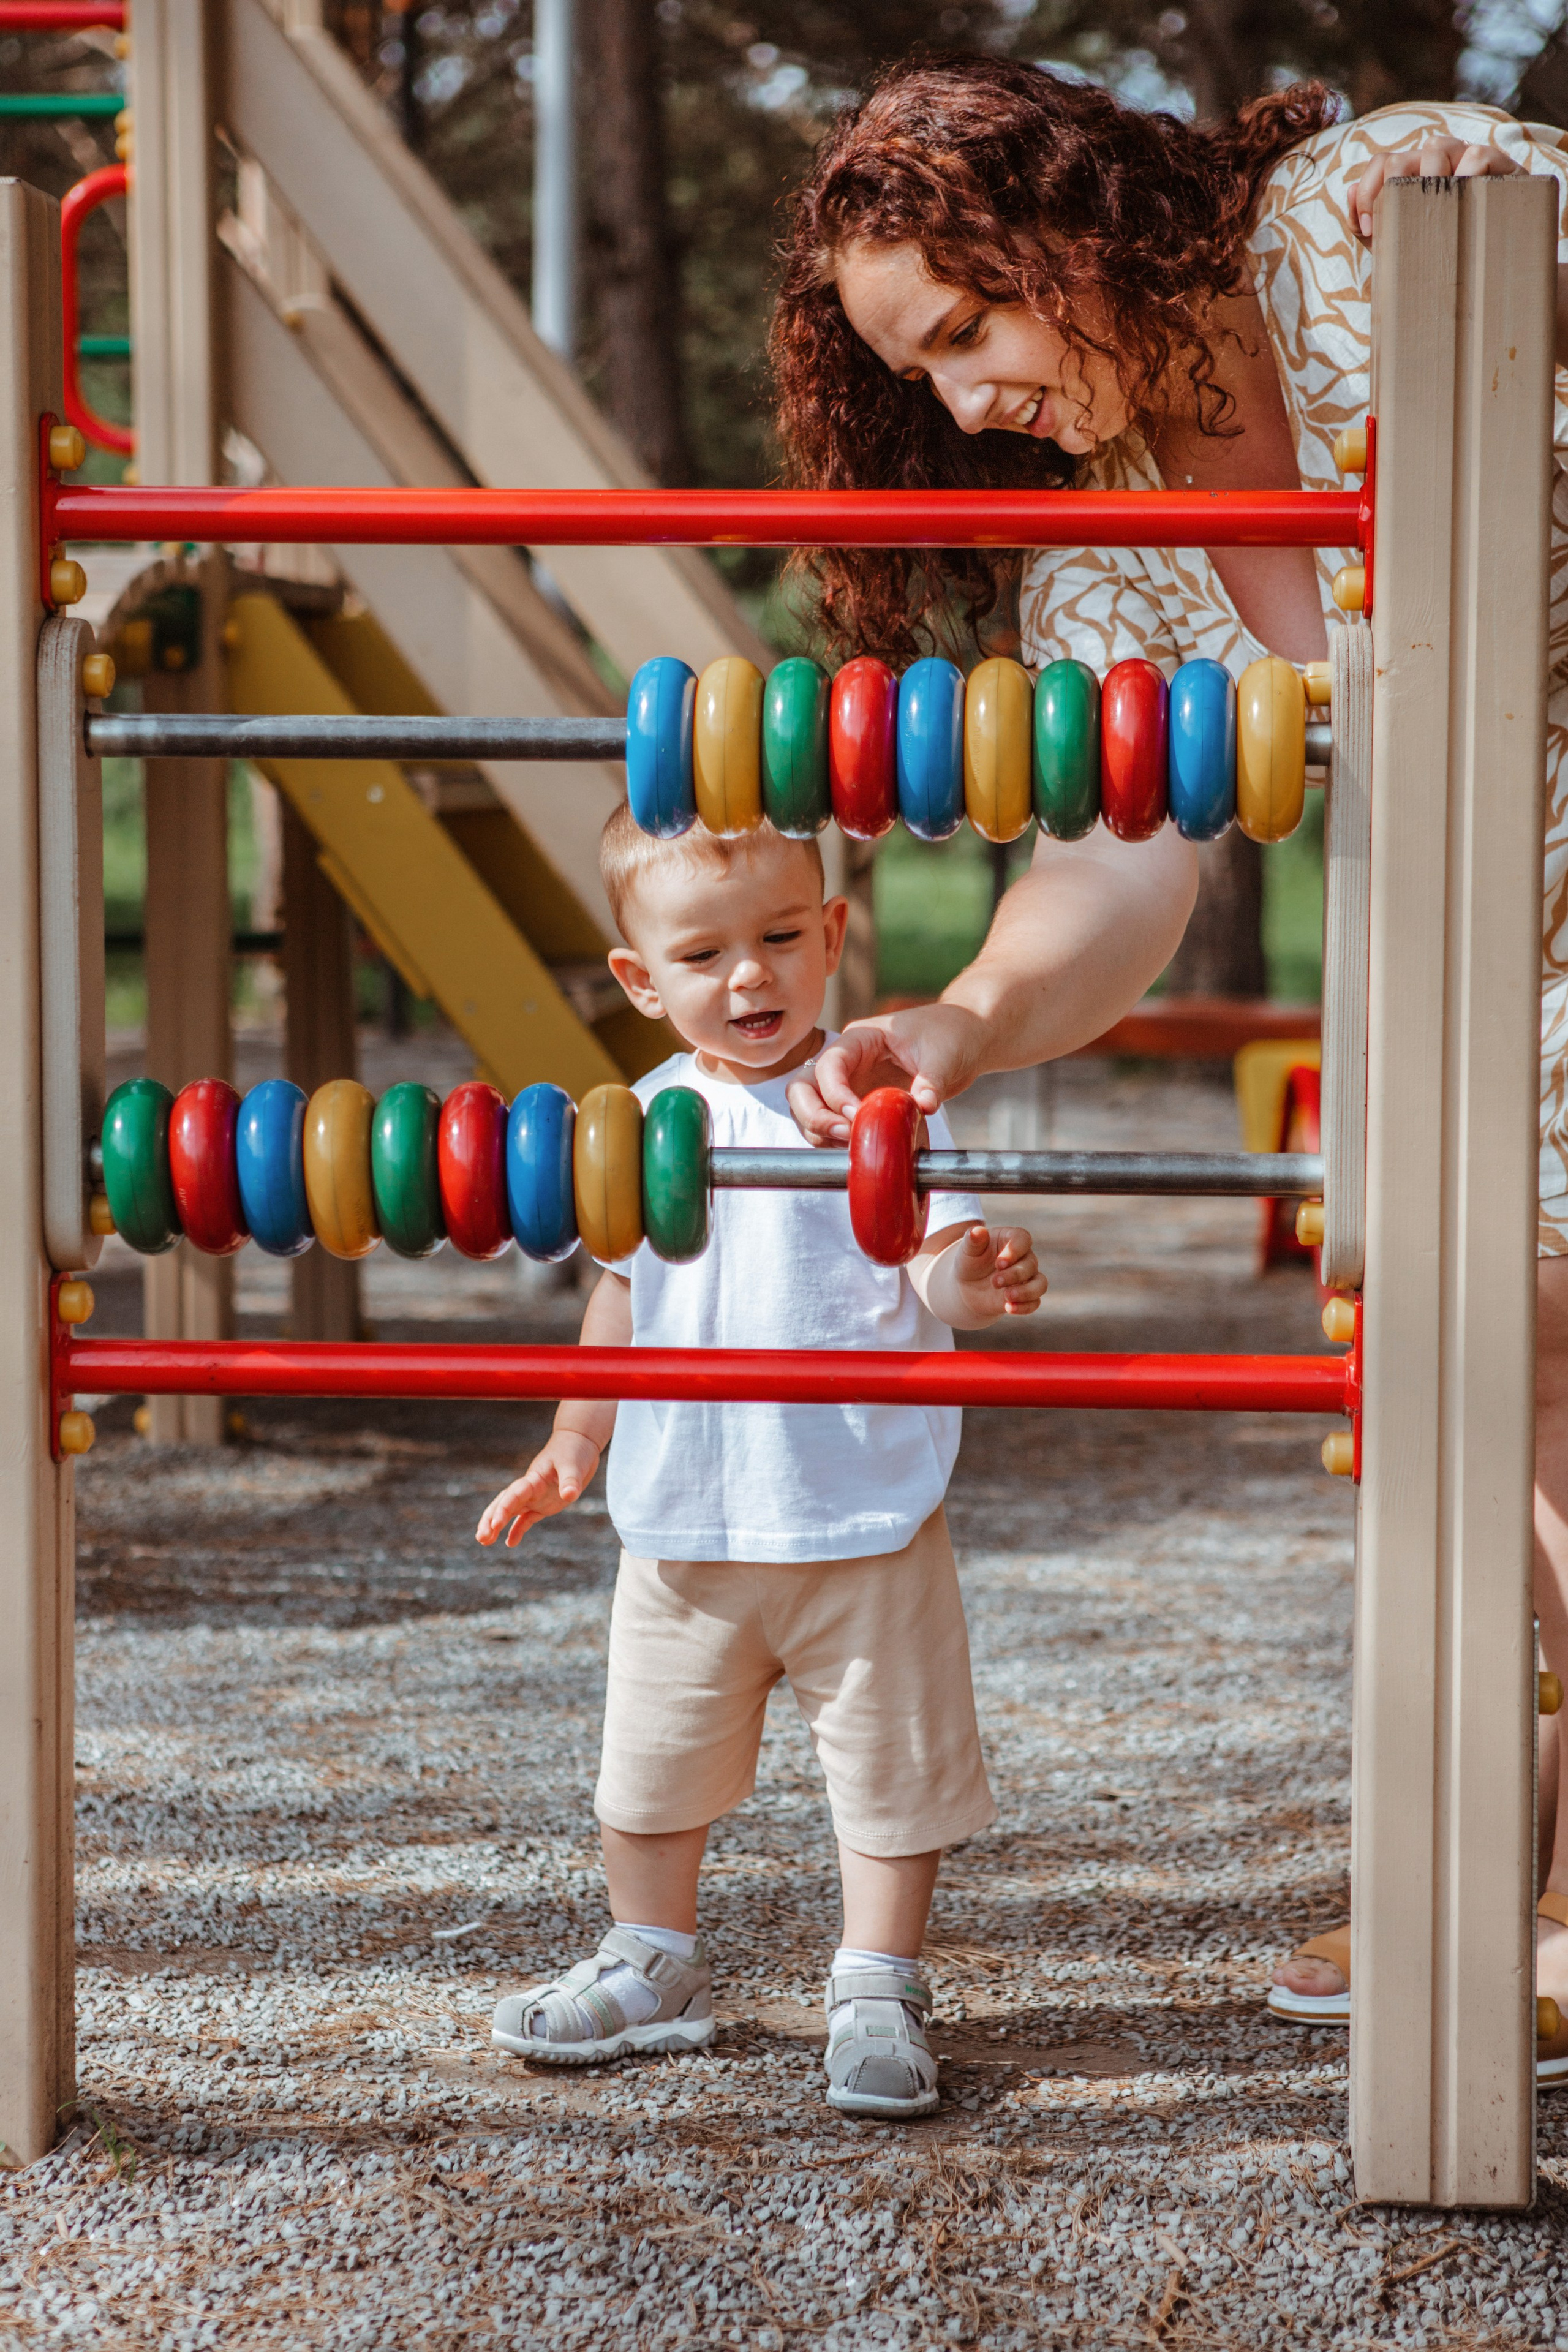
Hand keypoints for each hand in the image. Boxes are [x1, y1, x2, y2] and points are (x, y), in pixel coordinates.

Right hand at [477, 1431, 601, 1547]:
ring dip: (498, 1526)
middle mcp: (531, 1489)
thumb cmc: (574, 1450)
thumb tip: (569, 1496)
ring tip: (484, 1541)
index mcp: (534, 1478)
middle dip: (491, 1519)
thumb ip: (570, 1480)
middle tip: (480, 1538)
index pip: (514, 1495)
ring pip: (512, 1512)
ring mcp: (536, 1496)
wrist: (579, 1442)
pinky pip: (528, 1518)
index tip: (495, 1525)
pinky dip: (518, 1529)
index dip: (503, 1510)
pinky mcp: (545, 1504)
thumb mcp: (573, 1464)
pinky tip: (509, 1543)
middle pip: (505, 1503)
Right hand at [787, 1003, 988, 1144]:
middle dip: (813, 1116)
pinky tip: (858, 1150)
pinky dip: (834, 1141)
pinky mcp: (858, 1104)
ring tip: (851, 1147)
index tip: (856, 1115)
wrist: (964, 1040)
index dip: (835, 1093)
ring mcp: (849, 1084)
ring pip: (809, 1109)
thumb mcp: (943, 1054)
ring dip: (819, 1132)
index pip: (829, 1064)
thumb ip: (931, 1081)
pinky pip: (832, 1124)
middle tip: (844, 1136)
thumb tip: (923, 1107)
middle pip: (802, 1087)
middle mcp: (846, 1061)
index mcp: (860, 1038)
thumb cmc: (950, 1035)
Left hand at [945, 1223, 1046, 1320]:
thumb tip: (977, 1230)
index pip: (1023, 1239)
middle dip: (1014, 1274)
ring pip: (1040, 1284)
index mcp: (1011, 1239)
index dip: (1015, 1250)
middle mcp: (1024, 1257)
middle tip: (995, 1282)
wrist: (968, 1287)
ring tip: (1007, 1297)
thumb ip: (972, 1240)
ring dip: (1026, 1292)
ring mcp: (1027, 1278)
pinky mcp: (1026, 1297)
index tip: (999, 1263)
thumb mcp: (967, 1250)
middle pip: (1031, 1264)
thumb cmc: (970, 1262)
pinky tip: (1009, 1308)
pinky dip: (1024, 1307)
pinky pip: (1035, 1302)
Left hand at [1349, 137, 1520, 243]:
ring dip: (1427, 180)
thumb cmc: (1438, 250)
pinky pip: (1478, 155)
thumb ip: (1365, 221)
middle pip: (1404, 156)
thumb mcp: (1396, 242)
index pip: (1380, 163)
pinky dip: (1468, 172)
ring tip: (1430, 213)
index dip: (1367, 192)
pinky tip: (1462, 199)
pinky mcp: (1497, 166)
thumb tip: (1349, 191)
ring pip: (1438, 147)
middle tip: (1397, 226)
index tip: (1368, 230)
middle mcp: (1435, 160)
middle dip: (1392, 190)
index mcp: (1410, 172)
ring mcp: (1464, 158)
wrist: (1488, 265)